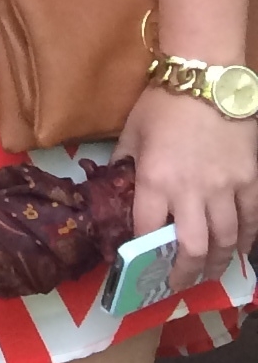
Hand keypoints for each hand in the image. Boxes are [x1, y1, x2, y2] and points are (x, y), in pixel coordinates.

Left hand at [114, 83, 257, 292]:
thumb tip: (117, 187)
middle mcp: (191, 191)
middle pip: (192, 248)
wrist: (207, 79)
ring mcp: (226, 188)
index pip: (147, 229)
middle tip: (176, 284)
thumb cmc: (162, 104)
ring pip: (225, 240)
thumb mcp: (131, 134)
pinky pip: (252, 221)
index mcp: (155, 180)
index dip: (141, 252)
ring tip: (207, 275)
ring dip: (216, 264)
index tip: (137, 264)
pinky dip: (245, 242)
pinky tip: (237, 252)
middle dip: (184, 272)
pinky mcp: (250, 180)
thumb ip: (124, 165)